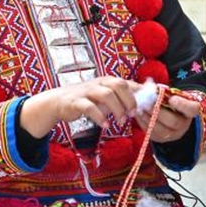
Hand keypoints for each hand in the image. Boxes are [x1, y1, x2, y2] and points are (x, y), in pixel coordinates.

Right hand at [21, 77, 139, 137]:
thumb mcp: (104, 97)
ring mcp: (87, 91)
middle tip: (133, 113)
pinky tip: (105, 125)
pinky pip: (90, 108)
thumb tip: (141, 103)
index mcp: (107, 81)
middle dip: (129, 100)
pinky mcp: (76, 101)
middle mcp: (98, 83)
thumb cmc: (85, 100)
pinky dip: (100, 117)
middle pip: (119, 85)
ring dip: (117, 109)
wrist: (58, 102)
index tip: (147, 105)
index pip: (127, 82)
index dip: (139, 93)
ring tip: (121, 122)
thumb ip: (119, 98)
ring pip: (106, 95)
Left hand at [134, 93, 200, 143]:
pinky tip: (138, 114)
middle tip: (148, 103)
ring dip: (149, 118)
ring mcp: (172, 134)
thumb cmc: (168, 98)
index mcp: (190, 110)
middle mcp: (184, 125)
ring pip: (162, 131)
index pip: (192, 109)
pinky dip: (143, 123)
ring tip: (140, 108)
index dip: (182, 105)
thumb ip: (165, 92)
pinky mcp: (160, 138)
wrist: (166, 111)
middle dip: (159, 112)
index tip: (171, 98)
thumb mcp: (170, 93)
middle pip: (174, 122)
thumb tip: (152, 89)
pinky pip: (152, 133)